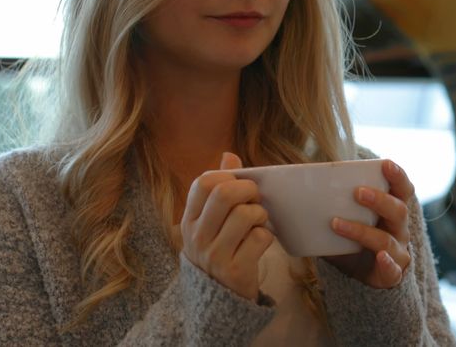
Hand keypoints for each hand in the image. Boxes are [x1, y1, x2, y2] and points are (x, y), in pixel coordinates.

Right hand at [181, 152, 273, 300]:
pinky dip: (266, 236)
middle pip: (225, 194)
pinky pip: (260, 238)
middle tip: (255, 198)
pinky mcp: (235, 271)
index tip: (237, 186)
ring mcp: (215, 255)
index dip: (227, 177)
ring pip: (245, 215)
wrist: (218, 301)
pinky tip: (259, 242)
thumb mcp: (211, 222)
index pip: (203, 182)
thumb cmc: (220, 250)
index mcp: (189, 220)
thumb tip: (229, 156)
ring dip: (260, 214)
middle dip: (248, 190)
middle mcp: (197, 237)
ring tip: (258, 222)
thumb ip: (220, 189)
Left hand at [325, 159, 413, 287]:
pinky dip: (387, 264)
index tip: (386, 164)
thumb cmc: (356, 238)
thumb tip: (287, 185)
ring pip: (386, 240)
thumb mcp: (348, 216)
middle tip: (357, 192)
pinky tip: (380, 257)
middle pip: (398, 211)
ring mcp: (397, 251)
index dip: (397, 176)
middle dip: (379, 200)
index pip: (403, 189)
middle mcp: (399, 229)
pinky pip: (393, 270)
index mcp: (392, 210)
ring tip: (336, 223)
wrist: (364, 273)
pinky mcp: (391, 274)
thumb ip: (330, 201)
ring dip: (362, 231)